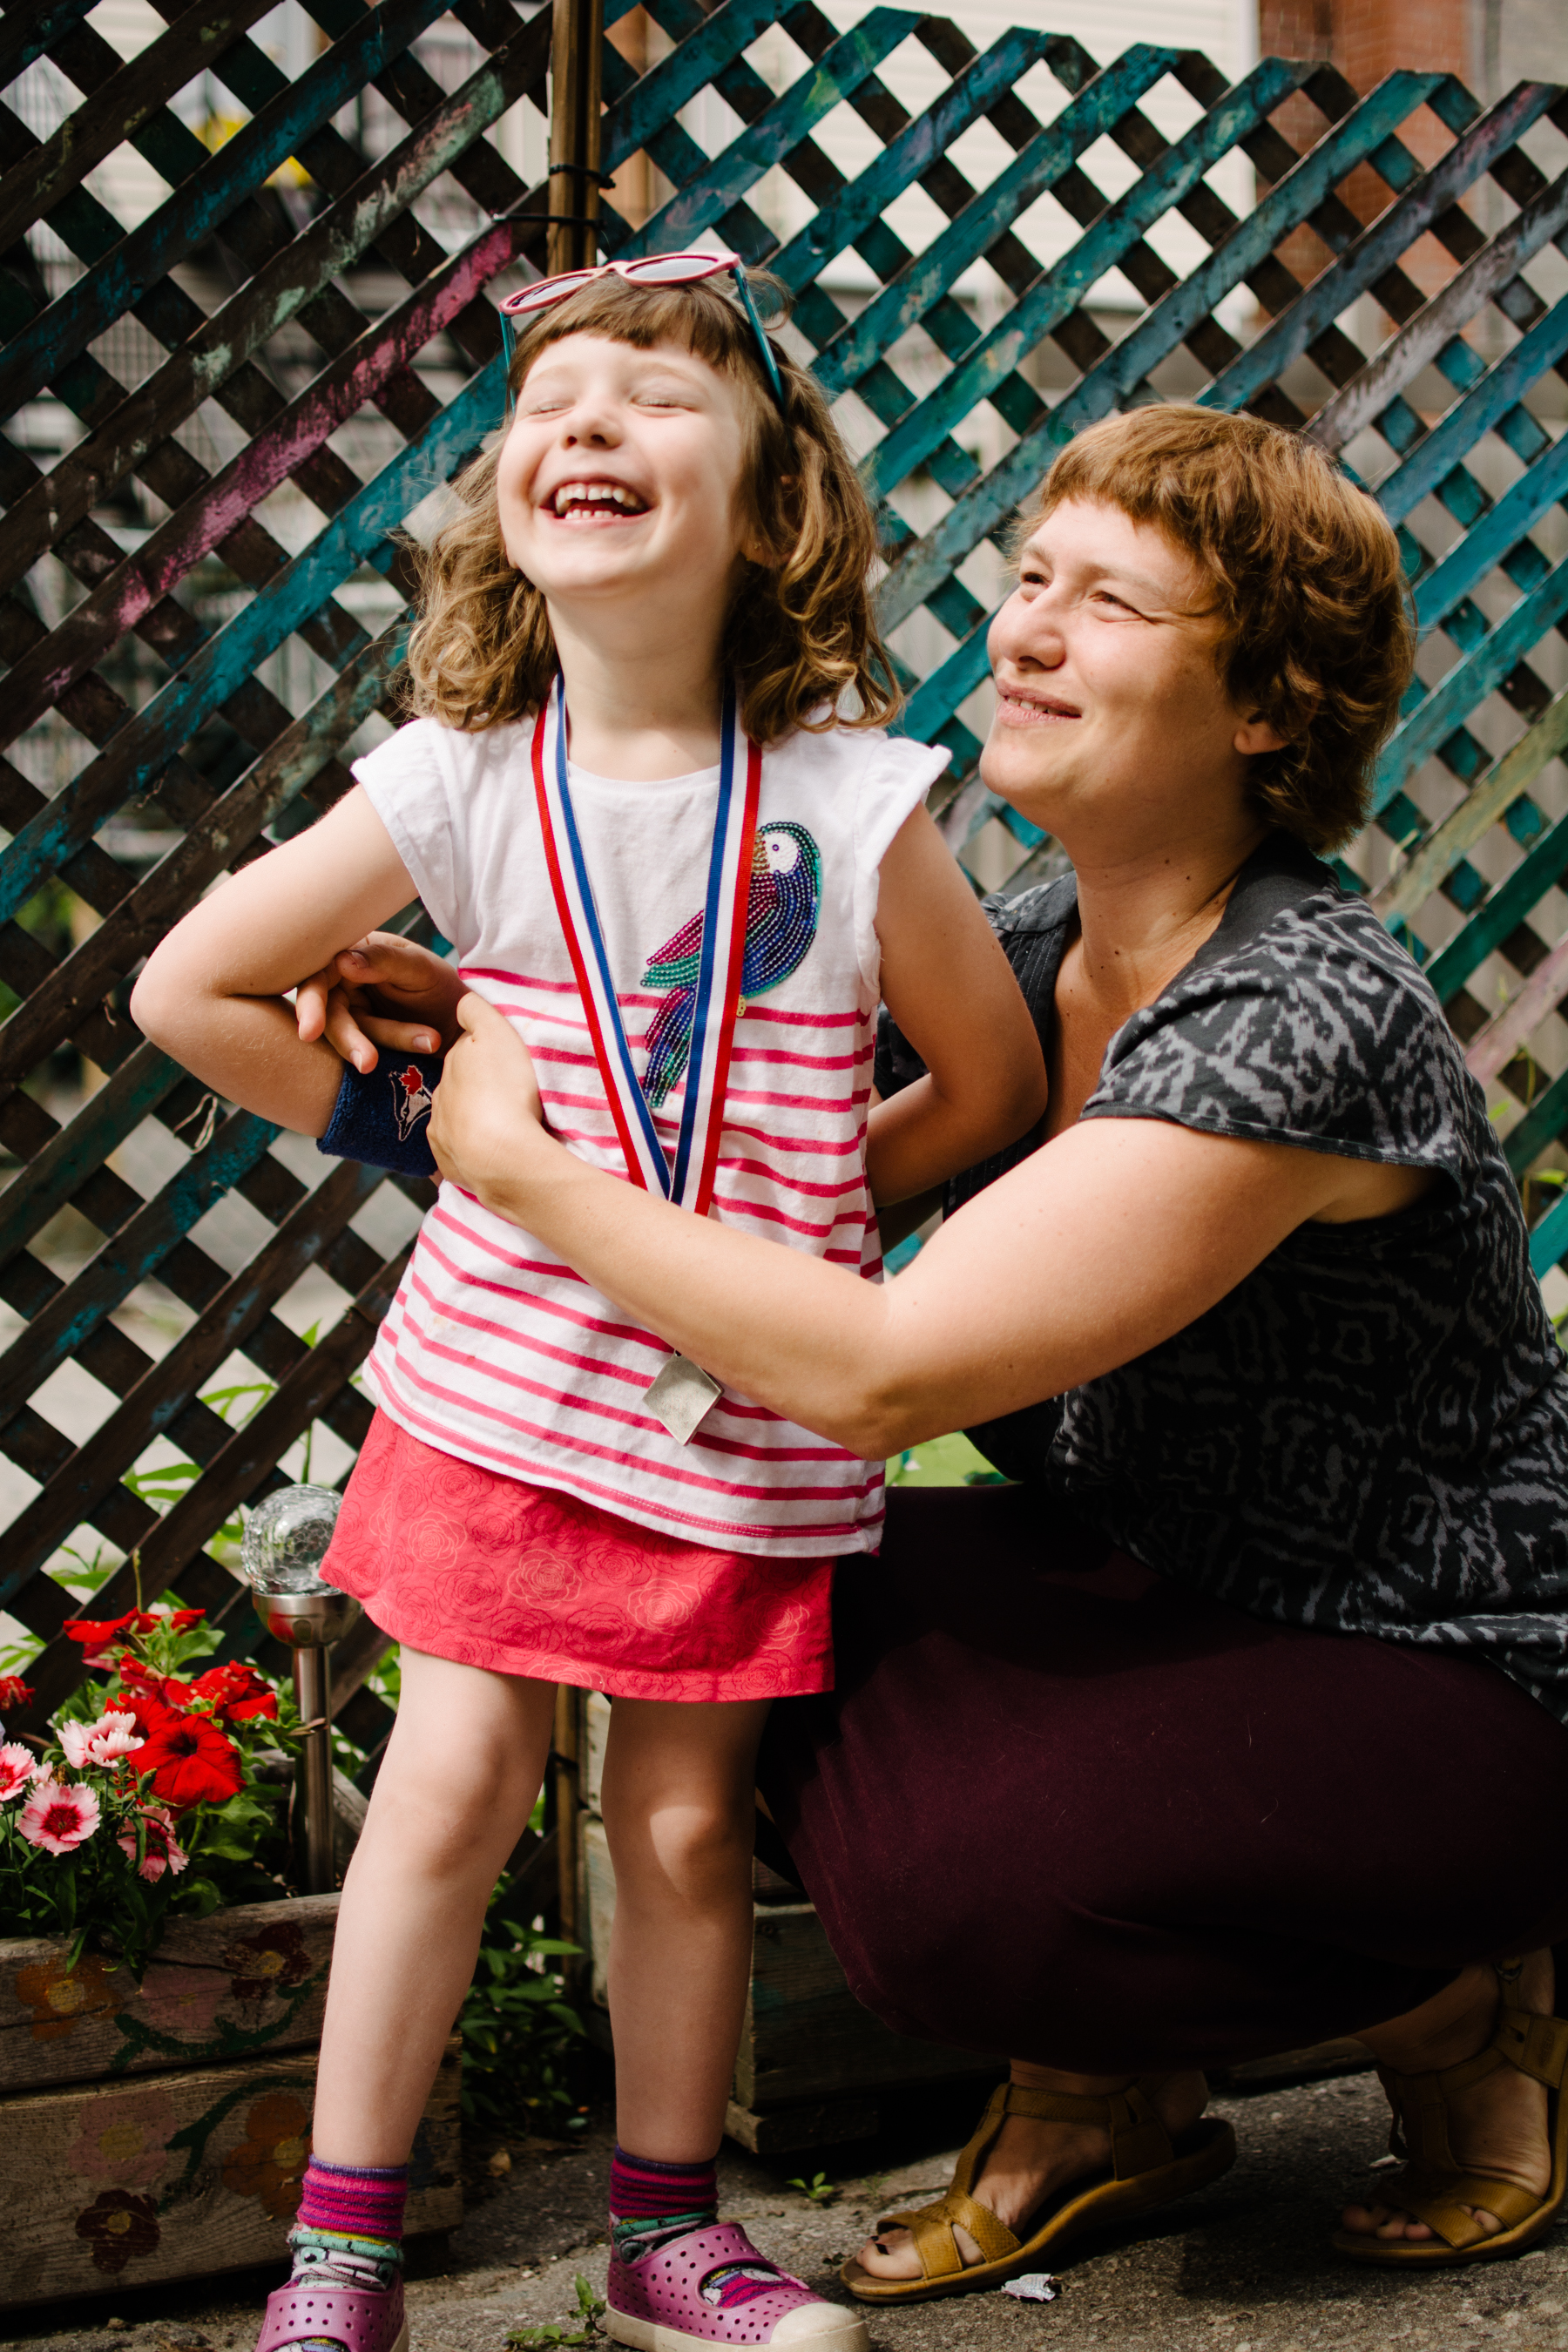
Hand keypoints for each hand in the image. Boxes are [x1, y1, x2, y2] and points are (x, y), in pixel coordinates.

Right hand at [295, 933, 464, 1073]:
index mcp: (351, 951)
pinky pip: (363, 1050)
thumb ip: (384, 961)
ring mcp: (350, 1010)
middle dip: (345, 1037)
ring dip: (378, 1045)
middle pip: (326, 1010)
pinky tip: (424, 1046)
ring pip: (347, 1035)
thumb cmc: (440, 985)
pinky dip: (392, 1053)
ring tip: (426, 1043)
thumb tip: (341, 961)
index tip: (311, 1031)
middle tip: (366, 1061)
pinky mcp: (360, 1037)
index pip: (318, 974)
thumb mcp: (420, 968)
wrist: (459, 1022)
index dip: (310, 1003)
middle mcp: (343, 980)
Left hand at [428, 991, 550, 1209]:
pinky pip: (458, 1154)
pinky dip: (471, 1151)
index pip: (463, 1051)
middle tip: (506, 1093)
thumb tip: (461, 1001)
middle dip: (475, 1088)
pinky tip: (491, 1152)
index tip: (501, 1059)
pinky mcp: (449, 1166)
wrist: (501, 1158)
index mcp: (453, 1065)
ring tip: (501, 1127)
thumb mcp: (495, 1034)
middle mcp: (439, 1098)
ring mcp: (442, 1135)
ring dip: (473, 1121)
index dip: (482, 1052)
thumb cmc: (504, 1092)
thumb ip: (476, 1012)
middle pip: (458, 1086)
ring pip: (456, 1120)